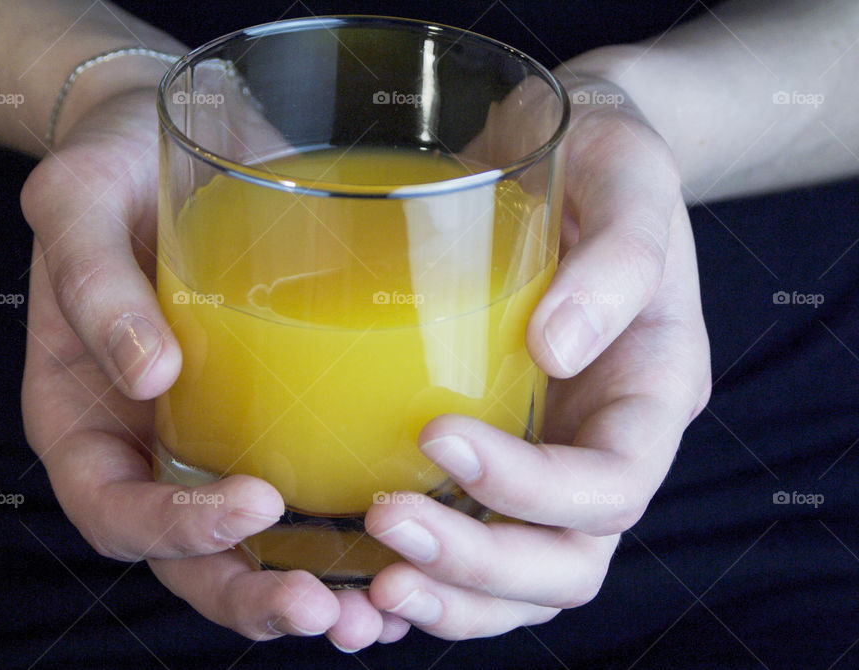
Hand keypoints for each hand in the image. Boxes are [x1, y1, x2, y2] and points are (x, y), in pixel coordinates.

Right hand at [20, 86, 349, 639]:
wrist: (182, 140)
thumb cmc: (113, 169)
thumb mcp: (80, 204)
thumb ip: (93, 284)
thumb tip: (149, 375)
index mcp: (86, 419)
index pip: (113, 509)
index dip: (174, 531)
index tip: (252, 504)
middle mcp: (149, 445)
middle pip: (189, 557)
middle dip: (255, 594)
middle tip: (328, 610)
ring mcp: (214, 437)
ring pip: (254, 545)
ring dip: (312, 586)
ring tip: (380, 610)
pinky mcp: (275, 412)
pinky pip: (307, 487)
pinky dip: (350, 533)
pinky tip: (410, 542)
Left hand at [358, 76, 710, 642]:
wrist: (564, 156)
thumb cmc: (606, 162)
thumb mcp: (628, 179)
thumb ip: (616, 262)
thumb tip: (558, 350)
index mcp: (649, 394)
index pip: (611, 486)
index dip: (533, 489)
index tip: (441, 436)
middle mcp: (600, 444)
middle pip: (565, 563)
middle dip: (479, 568)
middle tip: (389, 529)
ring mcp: (546, 455)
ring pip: (516, 577)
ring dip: (447, 594)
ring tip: (367, 585)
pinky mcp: (492, 448)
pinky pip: (467, 538)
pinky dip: (422, 574)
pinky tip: (358, 572)